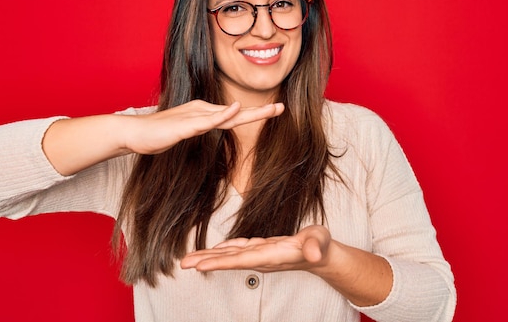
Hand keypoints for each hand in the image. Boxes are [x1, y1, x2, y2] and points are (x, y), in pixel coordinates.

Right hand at [123, 100, 284, 154]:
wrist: (134, 134)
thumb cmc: (158, 133)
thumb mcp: (186, 130)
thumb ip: (201, 126)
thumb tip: (214, 124)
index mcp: (205, 114)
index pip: (234, 116)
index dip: (254, 114)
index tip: (274, 111)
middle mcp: (203, 112)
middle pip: (236, 113)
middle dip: (260, 112)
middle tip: (282, 108)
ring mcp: (194, 117)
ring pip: (227, 115)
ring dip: (250, 112)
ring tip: (271, 110)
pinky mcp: (185, 125)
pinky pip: (206, 121)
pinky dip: (222, 115)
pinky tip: (235, 110)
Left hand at [180, 225, 331, 272]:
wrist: (324, 256)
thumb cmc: (322, 247)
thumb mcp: (321, 242)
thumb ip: (316, 247)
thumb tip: (315, 254)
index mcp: (272, 256)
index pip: (241, 260)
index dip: (219, 262)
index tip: (200, 265)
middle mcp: (262, 258)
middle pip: (229, 260)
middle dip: (206, 261)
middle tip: (183, 263)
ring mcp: (260, 254)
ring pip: (231, 255)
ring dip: (210, 256)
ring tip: (190, 258)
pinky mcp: (262, 248)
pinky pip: (238, 249)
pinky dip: (224, 249)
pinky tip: (214, 248)